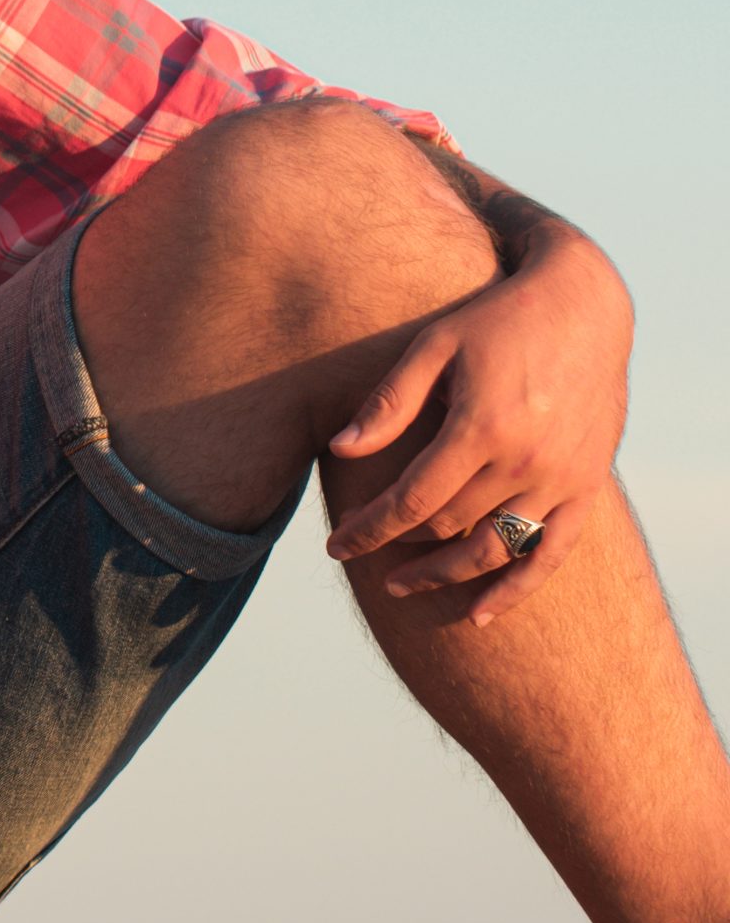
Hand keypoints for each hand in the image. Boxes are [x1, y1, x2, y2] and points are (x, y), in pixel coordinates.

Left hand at [324, 223, 632, 621]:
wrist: (584, 307)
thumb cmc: (495, 320)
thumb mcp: (433, 347)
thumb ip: (389, 403)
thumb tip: (341, 450)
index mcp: (481, 427)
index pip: (412, 500)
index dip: (369, 529)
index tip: (335, 546)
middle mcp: (526, 462)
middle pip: (448, 527)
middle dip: (398, 548)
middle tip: (360, 557)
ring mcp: (562, 480)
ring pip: (495, 552)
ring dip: (446, 576)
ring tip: (403, 585)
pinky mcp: (587, 487)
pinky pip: (551, 555)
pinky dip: (516, 589)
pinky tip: (480, 614)